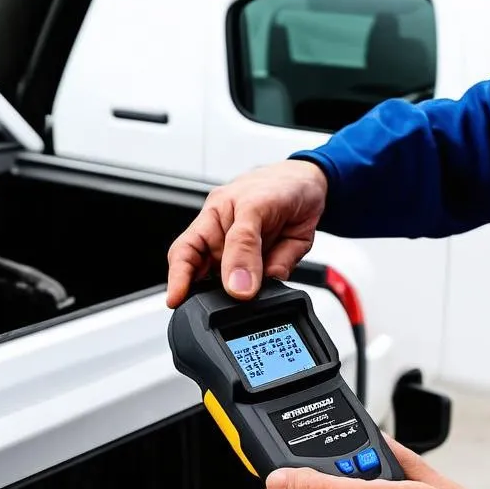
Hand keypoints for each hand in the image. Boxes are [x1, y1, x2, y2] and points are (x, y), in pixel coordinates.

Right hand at [166, 160, 328, 307]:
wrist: (313, 185)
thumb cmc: (277, 184)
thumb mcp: (255, 205)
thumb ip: (244, 245)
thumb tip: (236, 285)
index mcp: (212, 224)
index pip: (184, 255)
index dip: (177, 279)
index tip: (176, 301)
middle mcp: (226, 246)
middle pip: (206, 280)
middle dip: (212, 296)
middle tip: (222, 305)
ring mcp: (249, 262)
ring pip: (238, 291)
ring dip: (245, 295)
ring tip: (253, 287)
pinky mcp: (272, 272)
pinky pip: (270, 289)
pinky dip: (274, 290)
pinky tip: (276, 278)